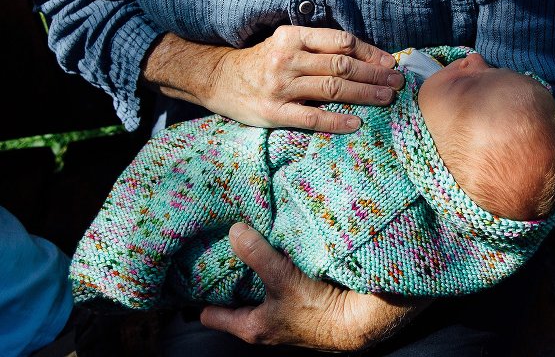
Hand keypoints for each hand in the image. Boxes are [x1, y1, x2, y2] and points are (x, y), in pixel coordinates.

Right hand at [143, 26, 403, 133]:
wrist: (217, 79)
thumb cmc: (260, 61)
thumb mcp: (285, 42)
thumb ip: (317, 46)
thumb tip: (362, 56)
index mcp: (292, 36)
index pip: (341, 41)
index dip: (369, 52)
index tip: (389, 62)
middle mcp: (287, 59)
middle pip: (342, 66)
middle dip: (375, 74)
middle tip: (397, 82)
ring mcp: (280, 87)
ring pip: (332, 90)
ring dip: (365, 94)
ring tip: (387, 98)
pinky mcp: (273, 112)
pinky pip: (311, 118)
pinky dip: (336, 121)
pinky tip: (356, 123)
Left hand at [200, 223, 430, 350]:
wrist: (359, 321)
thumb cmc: (318, 310)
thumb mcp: (282, 280)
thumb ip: (257, 255)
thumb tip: (234, 230)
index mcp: (250, 326)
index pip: (211, 313)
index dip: (199, 292)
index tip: (192, 267)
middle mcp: (264, 322)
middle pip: (234, 297)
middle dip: (229, 273)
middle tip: (219, 244)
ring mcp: (283, 313)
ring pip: (258, 288)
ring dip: (254, 268)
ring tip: (247, 238)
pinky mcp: (301, 302)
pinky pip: (279, 282)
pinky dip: (275, 266)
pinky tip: (279, 246)